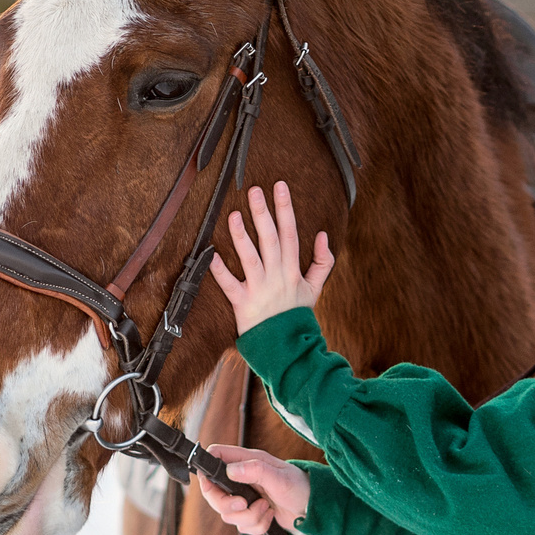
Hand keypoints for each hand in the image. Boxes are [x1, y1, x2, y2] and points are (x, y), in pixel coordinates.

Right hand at [195, 443, 310, 534]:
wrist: (314, 509)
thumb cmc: (300, 486)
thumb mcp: (279, 476)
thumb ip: (255, 470)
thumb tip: (231, 470)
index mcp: (246, 462)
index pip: (215, 459)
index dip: (207, 472)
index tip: (211, 486)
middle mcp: (242, 479)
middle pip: (213, 494)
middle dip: (227, 505)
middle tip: (243, 504)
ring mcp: (245, 498)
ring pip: (228, 515)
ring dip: (249, 516)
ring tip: (267, 507)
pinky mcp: (251, 514)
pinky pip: (243, 526)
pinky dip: (257, 526)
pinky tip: (270, 516)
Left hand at [209, 181, 334, 333]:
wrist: (287, 347)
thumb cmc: (296, 315)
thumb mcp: (315, 288)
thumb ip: (322, 261)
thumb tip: (323, 235)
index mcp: (293, 270)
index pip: (291, 233)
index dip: (285, 208)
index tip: (280, 187)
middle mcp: (277, 276)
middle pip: (271, 239)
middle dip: (263, 213)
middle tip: (254, 190)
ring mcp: (260, 290)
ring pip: (250, 258)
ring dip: (241, 236)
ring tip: (232, 214)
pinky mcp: (243, 304)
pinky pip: (230, 285)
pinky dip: (219, 271)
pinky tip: (210, 254)